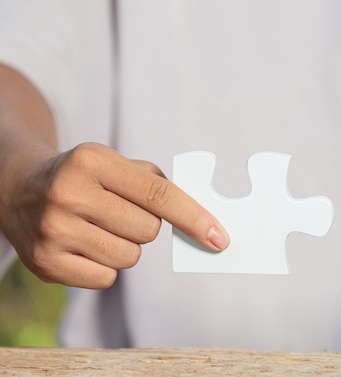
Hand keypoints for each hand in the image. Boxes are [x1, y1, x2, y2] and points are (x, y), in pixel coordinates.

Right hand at [0, 142, 228, 288]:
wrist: (18, 190)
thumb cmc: (85, 177)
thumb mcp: (115, 163)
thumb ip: (157, 183)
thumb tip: (202, 221)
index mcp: (93, 160)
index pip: (159, 194)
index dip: (194, 218)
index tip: (219, 238)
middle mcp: (68, 193)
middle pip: (147, 231)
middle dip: (145, 226)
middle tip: (119, 214)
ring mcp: (52, 230)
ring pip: (130, 257)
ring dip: (125, 247)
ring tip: (99, 228)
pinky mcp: (44, 263)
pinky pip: (107, 279)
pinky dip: (105, 267)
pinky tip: (85, 246)